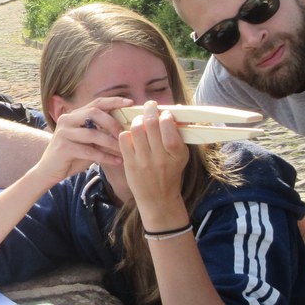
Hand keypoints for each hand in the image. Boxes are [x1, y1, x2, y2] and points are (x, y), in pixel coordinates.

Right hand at [31, 97, 132, 185]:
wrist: (49, 171)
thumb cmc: (72, 156)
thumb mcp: (88, 143)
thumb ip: (101, 134)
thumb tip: (125, 131)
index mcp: (74, 115)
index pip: (96, 103)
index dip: (114, 101)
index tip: (130, 102)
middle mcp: (67, 120)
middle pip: (94, 113)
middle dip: (113, 123)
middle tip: (125, 134)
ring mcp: (63, 132)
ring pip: (92, 134)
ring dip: (111, 143)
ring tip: (123, 151)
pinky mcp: (63, 147)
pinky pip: (89, 151)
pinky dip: (105, 157)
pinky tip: (117, 161)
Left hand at [117, 101, 189, 227]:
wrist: (158, 199)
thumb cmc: (171, 174)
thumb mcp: (180, 156)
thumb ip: (178, 135)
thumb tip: (177, 109)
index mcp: (176, 154)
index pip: (169, 128)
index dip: (166, 116)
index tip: (165, 113)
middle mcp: (160, 158)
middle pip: (151, 125)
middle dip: (150, 110)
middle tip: (150, 106)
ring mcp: (143, 161)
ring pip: (136, 129)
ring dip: (138, 120)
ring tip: (140, 120)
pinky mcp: (129, 164)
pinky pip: (124, 139)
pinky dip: (127, 132)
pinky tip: (132, 134)